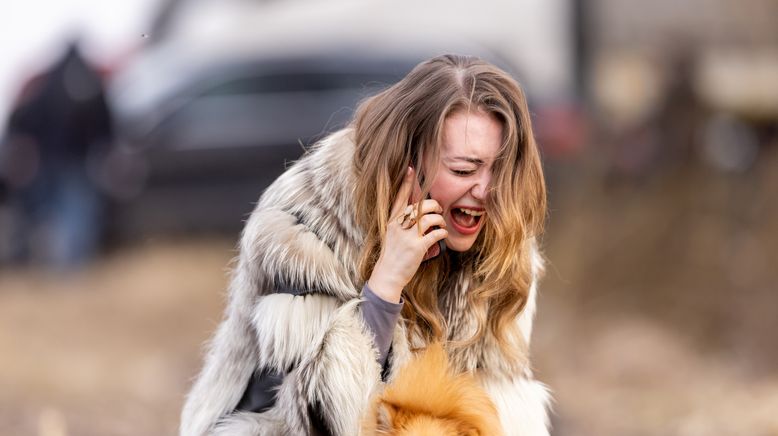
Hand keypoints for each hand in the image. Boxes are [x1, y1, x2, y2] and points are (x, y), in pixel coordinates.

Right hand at [367, 167, 447, 302]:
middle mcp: (399, 226)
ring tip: (441, 224)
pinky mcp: (417, 248)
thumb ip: (402, 223)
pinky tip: (443, 234)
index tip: (411, 168)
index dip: (407, 183)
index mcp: (392, 221)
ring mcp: (407, 236)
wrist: (388, 274)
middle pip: (420, 206)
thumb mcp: (392, 234)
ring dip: (440, 219)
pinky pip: (435, 234)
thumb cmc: (393, 254)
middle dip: (433, 205)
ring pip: (429, 218)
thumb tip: (418, 212)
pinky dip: (442, 233)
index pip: (400, 197)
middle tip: (438, 210)